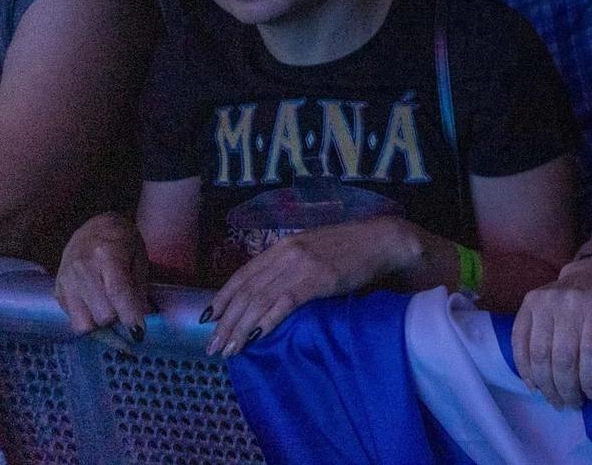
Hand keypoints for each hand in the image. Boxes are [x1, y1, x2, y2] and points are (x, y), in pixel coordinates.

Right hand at [54, 213, 152, 339]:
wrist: (93, 227)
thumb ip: (139, 288)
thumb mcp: (139, 257)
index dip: (129, 315)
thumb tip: (143, 317)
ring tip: (110, 313)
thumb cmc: (122, 241)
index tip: (139, 332)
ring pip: (82, 324)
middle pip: (101, 314)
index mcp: (107, 255)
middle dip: (117, 321)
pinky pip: (72, 319)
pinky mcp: (57, 291)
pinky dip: (87, 320)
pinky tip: (96, 307)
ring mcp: (65, 281)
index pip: (117, 292)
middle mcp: (82, 269)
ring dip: (100, 325)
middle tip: (126, 315)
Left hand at [205, 218, 415, 356]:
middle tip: (214, 346)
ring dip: (240, 328)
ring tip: (229, 350)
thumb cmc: (352, 249)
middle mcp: (287, 253)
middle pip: (247, 291)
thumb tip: (269, 291)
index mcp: (284, 245)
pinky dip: (266, 321)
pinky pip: (284, 303)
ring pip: (259, 300)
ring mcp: (302, 265)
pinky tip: (254, 337)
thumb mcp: (313, 250)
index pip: (243, 274)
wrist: (383, 241)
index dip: (222, 297)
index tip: (208, 319)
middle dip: (226, 321)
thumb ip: (291, 264)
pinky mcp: (318, 280)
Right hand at [514, 252, 591, 408]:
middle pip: (563, 357)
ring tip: (556, 400)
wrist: (587, 270)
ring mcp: (545, 301)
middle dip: (567, 388)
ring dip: (546, 385)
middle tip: (572, 405)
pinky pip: (520, 343)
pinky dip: (525, 369)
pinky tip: (535, 386)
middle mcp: (569, 300)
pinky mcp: (528, 304)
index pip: (591, 349)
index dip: (589, 378)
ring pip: (539, 355)